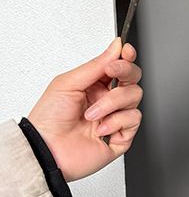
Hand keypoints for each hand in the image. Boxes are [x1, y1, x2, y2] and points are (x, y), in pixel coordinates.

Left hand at [27, 38, 142, 181]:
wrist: (46, 149)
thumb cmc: (49, 119)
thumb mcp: (68, 82)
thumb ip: (96, 65)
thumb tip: (115, 47)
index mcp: (94, 85)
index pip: (118, 66)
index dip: (126, 56)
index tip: (125, 51)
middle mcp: (107, 100)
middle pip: (133, 77)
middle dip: (126, 71)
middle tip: (112, 72)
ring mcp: (116, 117)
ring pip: (135, 96)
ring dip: (111, 103)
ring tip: (92, 114)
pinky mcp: (122, 135)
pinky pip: (134, 118)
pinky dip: (117, 121)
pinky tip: (101, 128)